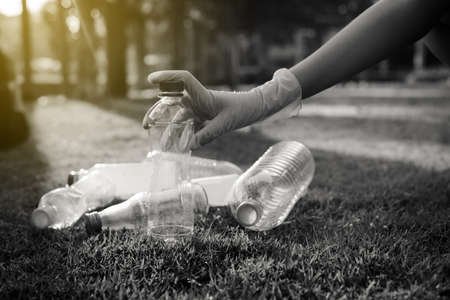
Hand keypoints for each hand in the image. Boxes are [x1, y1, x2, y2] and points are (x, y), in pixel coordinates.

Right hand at [147, 69, 301, 147]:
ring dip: (171, 129)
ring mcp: (201, 109)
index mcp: (203, 95)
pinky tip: (179, 145)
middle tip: (147, 124)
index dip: (166, 77)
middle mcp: (198, 100)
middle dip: (159, 113)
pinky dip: (184, 134)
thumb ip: (208, 134)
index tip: (151, 80)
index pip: (182, 80)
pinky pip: (191, 125)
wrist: (256, 108)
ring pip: (180, 117)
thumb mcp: (226, 124)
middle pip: (173, 103)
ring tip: (162, 143)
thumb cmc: (243, 110)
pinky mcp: (206, 117)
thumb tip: (189, 146)